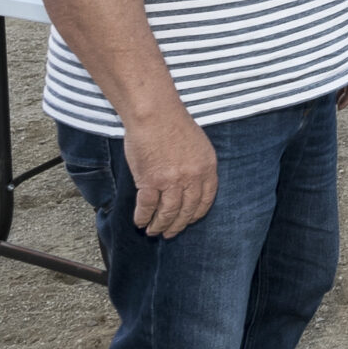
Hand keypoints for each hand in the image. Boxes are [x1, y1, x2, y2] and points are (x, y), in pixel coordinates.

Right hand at [125, 110, 216, 237]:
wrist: (154, 114)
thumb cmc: (173, 124)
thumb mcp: (198, 145)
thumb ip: (197, 165)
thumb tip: (190, 184)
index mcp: (207, 167)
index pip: (206, 200)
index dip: (196, 214)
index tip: (188, 221)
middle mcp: (193, 178)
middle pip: (187, 210)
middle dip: (177, 225)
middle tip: (169, 233)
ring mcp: (172, 181)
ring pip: (167, 213)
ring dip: (159, 225)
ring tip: (153, 231)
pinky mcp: (150, 181)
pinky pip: (147, 207)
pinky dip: (143, 217)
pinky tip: (140, 221)